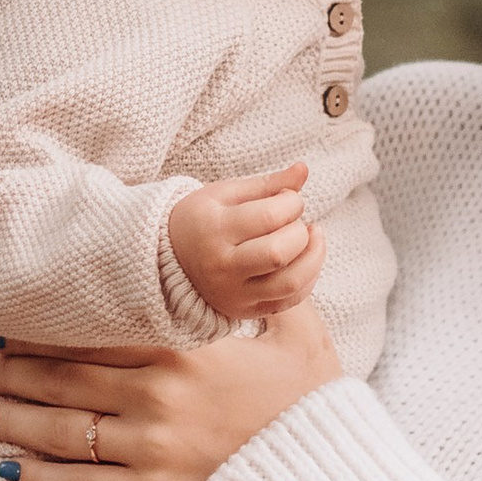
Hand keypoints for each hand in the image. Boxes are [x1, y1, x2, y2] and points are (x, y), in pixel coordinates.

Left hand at [0, 307, 342, 480]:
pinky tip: (10, 472)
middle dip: (13, 373)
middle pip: (65, 381)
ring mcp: (151, 450)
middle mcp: (157, 397)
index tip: (8, 327)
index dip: (44, 332)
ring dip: (12, 420)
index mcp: (185, 353)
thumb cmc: (317, 411)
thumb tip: (273, 248)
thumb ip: (271, 294)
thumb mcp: (302, 337)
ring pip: (61, 431)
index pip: (97, 337)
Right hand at [167, 163, 326, 322]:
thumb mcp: (225, 193)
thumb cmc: (202, 220)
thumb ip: (266, 183)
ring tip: (312, 237)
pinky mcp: (245, 311)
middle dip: (300, 231)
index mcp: (214, 229)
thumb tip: (304, 169)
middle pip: (279, 253)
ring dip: (313, 256)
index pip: (269, 216)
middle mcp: (222, 266)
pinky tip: (306, 259)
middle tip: (294, 220)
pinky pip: (289, 301)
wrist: (168, 262)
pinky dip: (308, 279)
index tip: (290, 198)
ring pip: (290, 283)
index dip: (292, 202)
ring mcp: (234, 293)